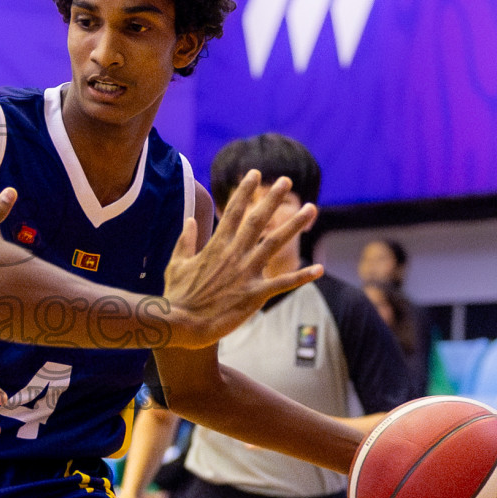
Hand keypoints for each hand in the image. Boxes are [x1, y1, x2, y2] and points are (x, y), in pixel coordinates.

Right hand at [161, 172, 321, 347]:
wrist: (181, 323)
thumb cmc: (177, 294)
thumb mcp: (177, 262)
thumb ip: (186, 240)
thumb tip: (188, 220)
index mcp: (216, 245)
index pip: (233, 212)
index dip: (245, 191)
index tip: (254, 174)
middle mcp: (235, 254)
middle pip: (258, 220)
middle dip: (273, 199)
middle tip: (286, 181)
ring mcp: (246, 273)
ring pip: (276, 243)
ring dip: (294, 225)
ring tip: (312, 208)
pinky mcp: (254, 294)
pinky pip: (283, 284)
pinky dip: (302, 276)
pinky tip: (319, 268)